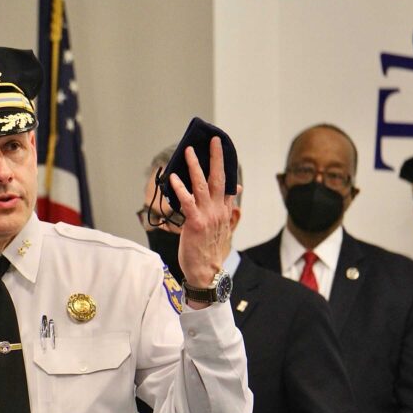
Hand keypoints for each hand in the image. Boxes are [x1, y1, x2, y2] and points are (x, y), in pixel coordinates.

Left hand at [169, 137, 238, 291]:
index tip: (223, 149)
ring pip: (202, 185)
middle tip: (213, 140)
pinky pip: (187, 202)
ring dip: (195, 166)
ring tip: (189, 151)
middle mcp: (219, 210)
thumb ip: (231, 210)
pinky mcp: (195, 223)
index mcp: (225, 211)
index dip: (227, 165)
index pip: (229, 183)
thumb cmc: (211, 251)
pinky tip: (174, 178)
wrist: (207, 272)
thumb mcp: (226, 229)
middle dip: (216, 157)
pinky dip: (180, 188)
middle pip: (219, 178)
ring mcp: (207, 216)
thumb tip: (238, 193)